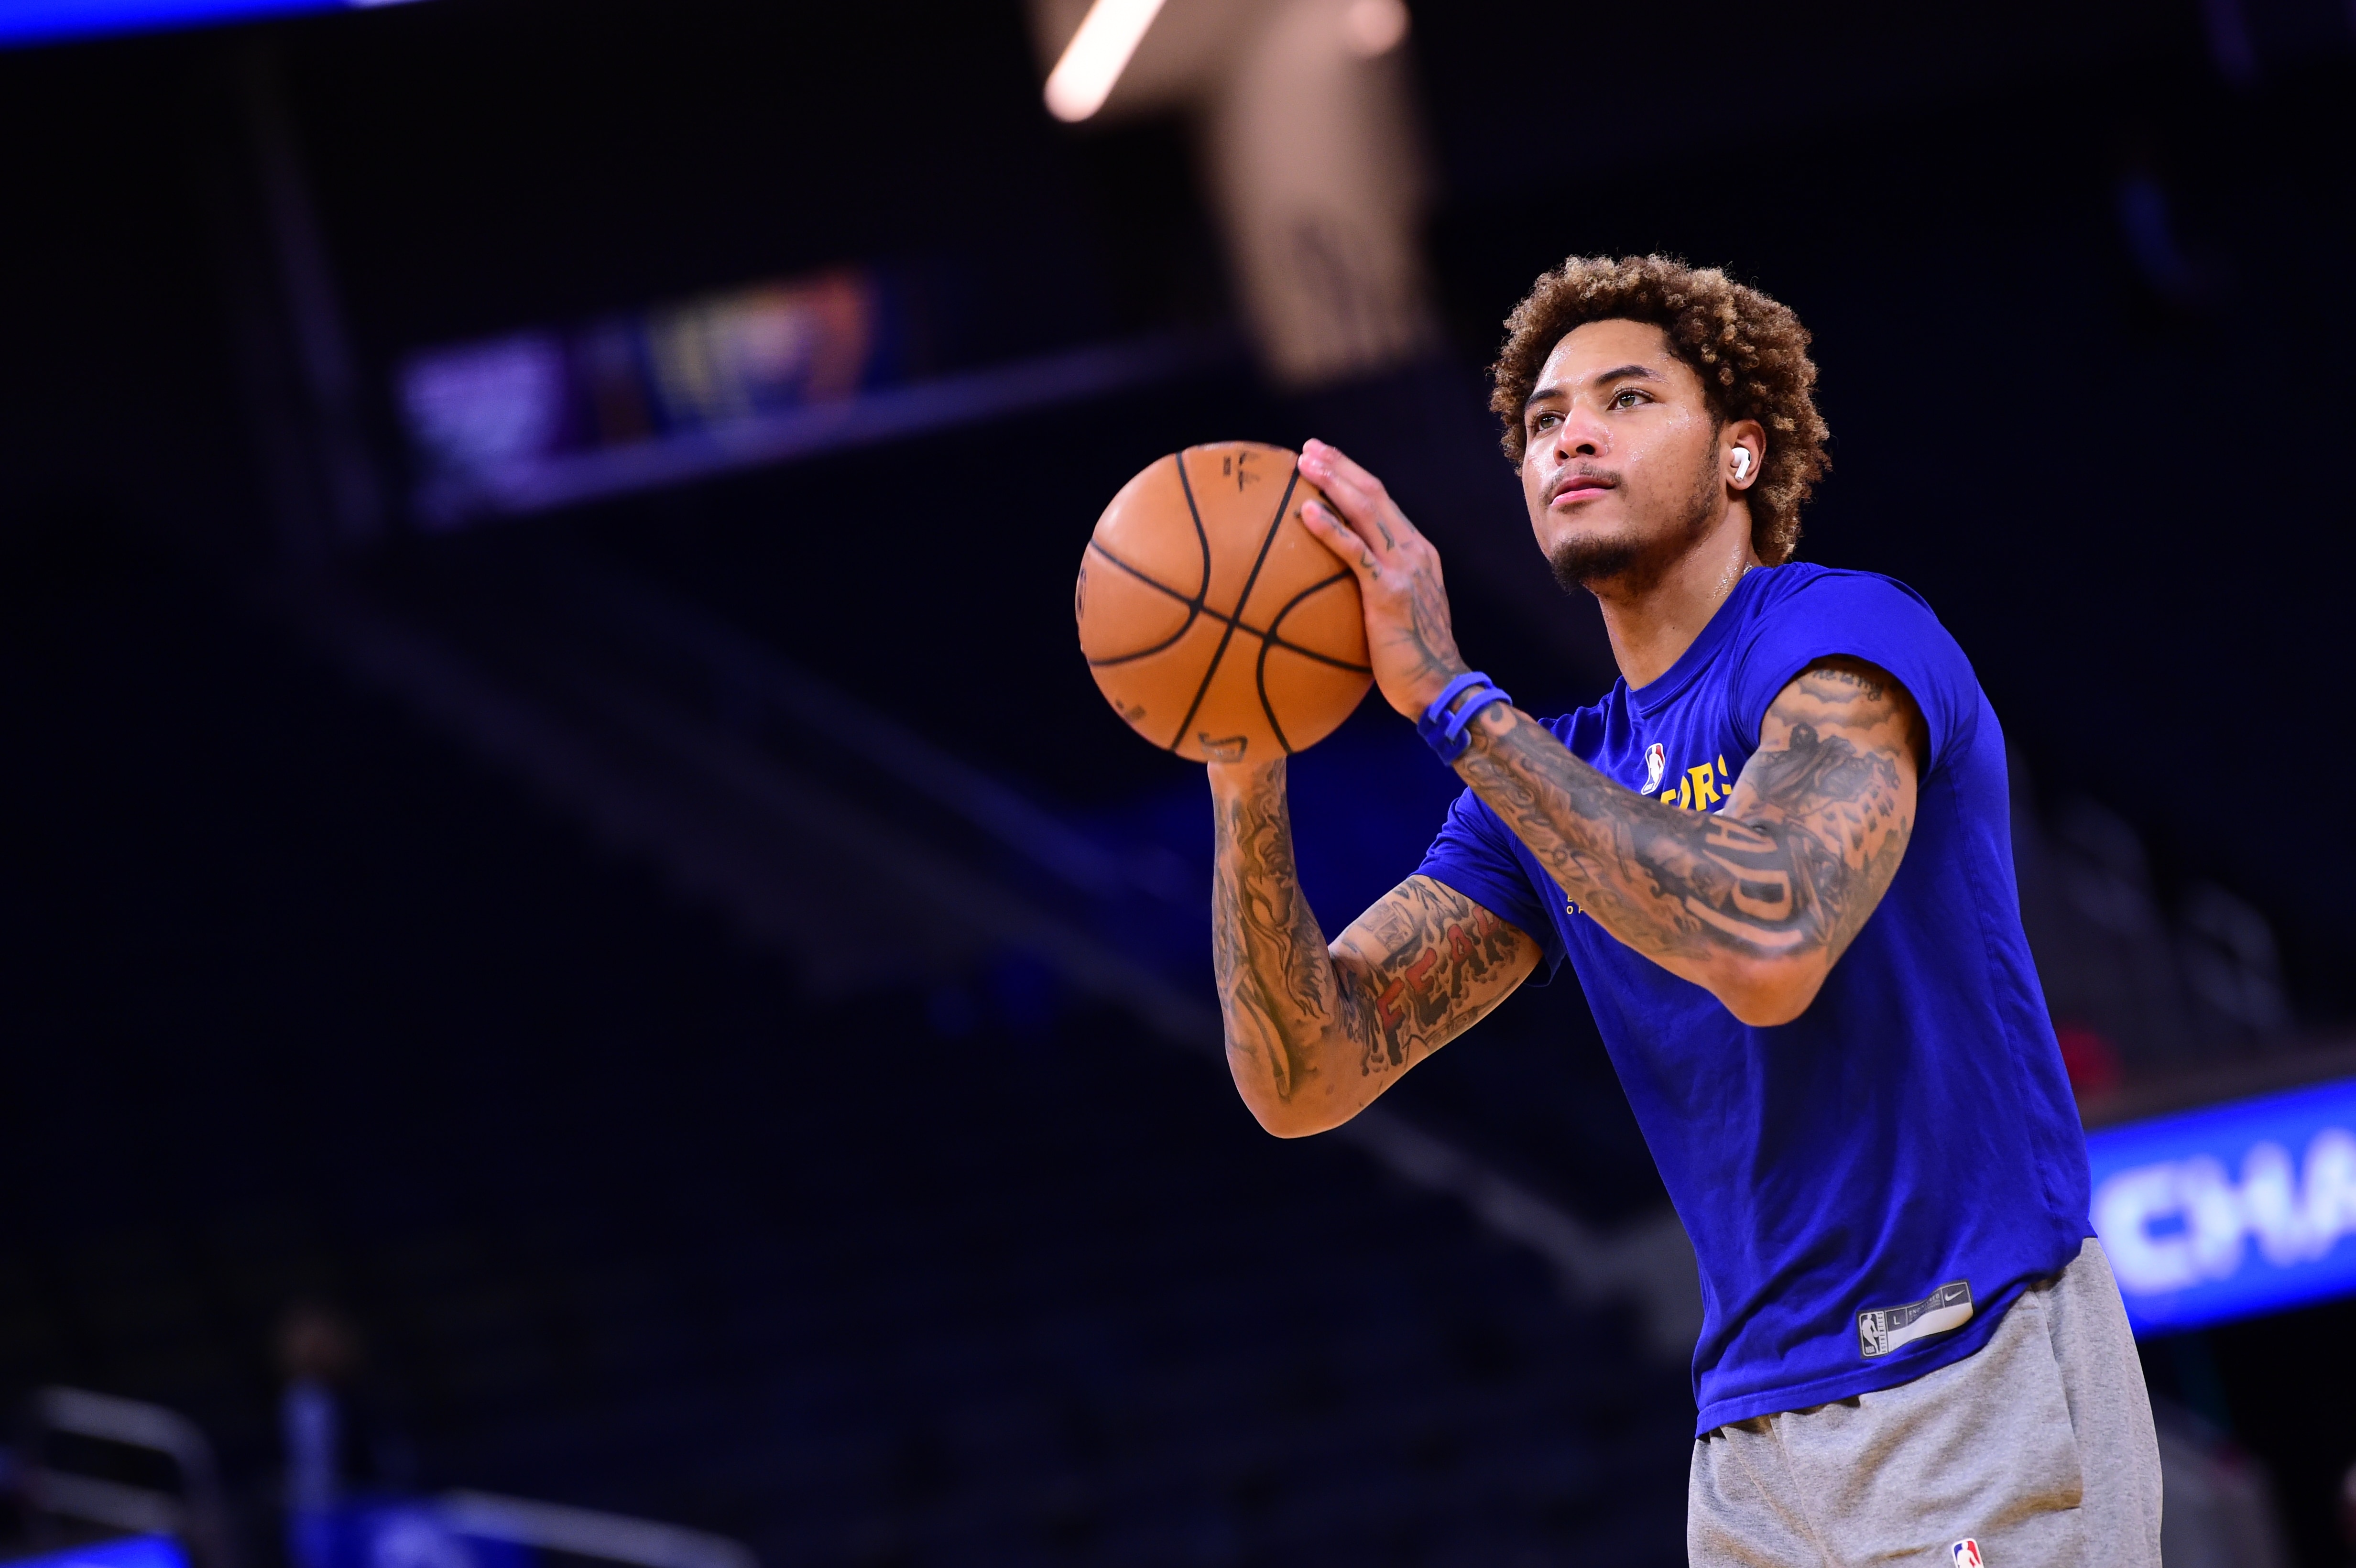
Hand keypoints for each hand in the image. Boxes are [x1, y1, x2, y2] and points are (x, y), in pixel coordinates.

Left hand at [1295, 439, 1468, 718]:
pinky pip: (1355, 552)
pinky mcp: (1389, 592)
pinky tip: (1305, 512)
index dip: (1354, 476)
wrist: (1438, 686)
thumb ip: (1377, 589)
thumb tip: (1339, 587)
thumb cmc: (1410, 659)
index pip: (1383, 503)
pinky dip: (1330, 528)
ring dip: (1333, 481)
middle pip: (1374, 494)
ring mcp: (1404, 569)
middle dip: (1340, 466)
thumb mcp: (1397, 613)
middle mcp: (1414, 551)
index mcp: (1417, 552)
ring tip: (1304, 463)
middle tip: (1309, 448)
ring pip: (1366, 510)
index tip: (1326, 460)